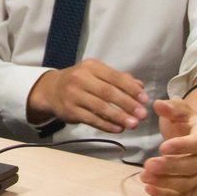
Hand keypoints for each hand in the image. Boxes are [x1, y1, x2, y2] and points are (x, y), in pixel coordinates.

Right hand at [26, 58, 148, 132]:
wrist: (51, 89)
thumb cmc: (80, 81)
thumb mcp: (97, 74)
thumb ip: (119, 79)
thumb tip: (140, 86)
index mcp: (91, 66)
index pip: (115, 77)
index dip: (131, 89)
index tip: (145, 100)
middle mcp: (80, 78)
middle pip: (108, 92)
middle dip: (128, 104)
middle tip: (143, 114)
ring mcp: (73, 94)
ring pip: (100, 107)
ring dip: (119, 117)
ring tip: (133, 124)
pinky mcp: (70, 110)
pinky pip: (91, 119)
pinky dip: (106, 125)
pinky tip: (118, 129)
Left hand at [140, 98, 196, 195]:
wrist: (193, 135)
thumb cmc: (184, 121)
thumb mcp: (179, 109)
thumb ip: (171, 107)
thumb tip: (158, 104)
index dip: (181, 147)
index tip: (161, 147)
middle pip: (193, 167)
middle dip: (170, 167)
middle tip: (148, 164)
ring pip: (188, 184)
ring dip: (165, 183)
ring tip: (144, 177)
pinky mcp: (194, 186)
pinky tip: (149, 189)